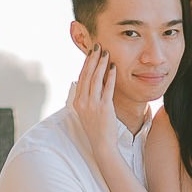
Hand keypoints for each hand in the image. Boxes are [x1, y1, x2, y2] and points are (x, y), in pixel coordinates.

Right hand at [67, 49, 122, 168]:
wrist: (101, 144)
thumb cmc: (96, 128)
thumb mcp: (87, 111)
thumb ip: (89, 96)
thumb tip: (93, 81)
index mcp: (77, 101)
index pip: (81, 77)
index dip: (86, 64)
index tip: (91, 53)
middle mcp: (82, 102)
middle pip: (87, 75)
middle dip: (92, 59)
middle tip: (97, 46)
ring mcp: (92, 105)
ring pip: (96, 79)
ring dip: (101, 64)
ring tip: (106, 53)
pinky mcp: (104, 108)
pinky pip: (107, 89)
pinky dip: (110, 77)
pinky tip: (113, 68)